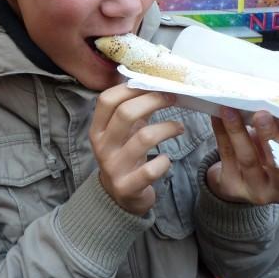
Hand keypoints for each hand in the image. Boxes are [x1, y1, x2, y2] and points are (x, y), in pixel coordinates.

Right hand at [89, 84, 183, 214]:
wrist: (118, 198)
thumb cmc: (124, 156)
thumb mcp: (121, 133)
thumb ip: (131, 110)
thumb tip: (151, 79)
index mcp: (98, 129)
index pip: (107, 100)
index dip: (131, 88)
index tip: (153, 84)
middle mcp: (102, 147)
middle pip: (126, 114)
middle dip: (153, 101)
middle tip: (172, 98)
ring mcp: (114, 168)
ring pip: (143, 138)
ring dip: (167, 128)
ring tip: (180, 127)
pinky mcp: (128, 187)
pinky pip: (150, 170)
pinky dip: (164, 161)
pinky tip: (167, 159)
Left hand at [207, 107, 278, 204]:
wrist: (238, 183)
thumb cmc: (265, 160)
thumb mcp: (277, 151)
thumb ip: (276, 134)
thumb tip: (264, 106)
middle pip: (278, 163)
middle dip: (269, 137)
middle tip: (261, 114)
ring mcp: (255, 191)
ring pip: (247, 159)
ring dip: (238, 131)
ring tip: (230, 111)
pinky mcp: (232, 186)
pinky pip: (226, 155)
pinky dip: (222, 133)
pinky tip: (218, 117)